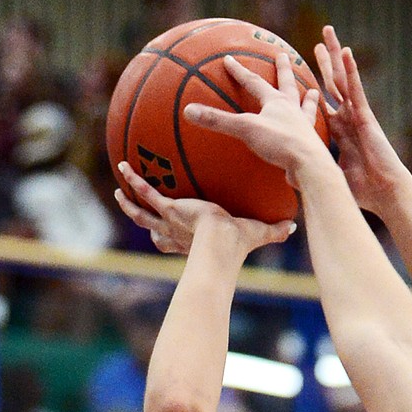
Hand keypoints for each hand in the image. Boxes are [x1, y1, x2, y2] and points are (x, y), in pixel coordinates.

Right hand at [115, 161, 295, 257]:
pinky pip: (147, 193)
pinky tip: (123, 166)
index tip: (165, 236)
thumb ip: (274, 230)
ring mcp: (171, 222)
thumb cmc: (238, 244)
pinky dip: (135, 181)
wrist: (222, 242)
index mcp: (195, 241)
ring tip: (118, 192)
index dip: (170, 241)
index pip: (178, 243)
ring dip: (129, 205)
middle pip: (156, 233)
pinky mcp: (170, 209)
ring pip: (142, 215)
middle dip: (145, 223)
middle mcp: (179, 234)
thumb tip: (293, 227)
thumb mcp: (256, 233)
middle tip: (134, 211)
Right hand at [184, 50, 325, 187]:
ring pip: (306, 109)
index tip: (228, 58)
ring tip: (313, 92)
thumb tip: (188, 111)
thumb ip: (218, 121)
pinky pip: (311, 134)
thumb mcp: (246, 129)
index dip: (239, 71)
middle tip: (284, 56)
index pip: (254, 82)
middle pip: (287, 85)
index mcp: (277, 102)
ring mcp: (304, 128)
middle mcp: (293, 111)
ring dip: (307, 100)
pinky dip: (311, 130)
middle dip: (283, 70)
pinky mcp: (310, 147)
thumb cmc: (280, 143)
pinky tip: (312, 132)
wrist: (309, 166)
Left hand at [313, 25, 403, 218]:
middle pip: (333, 85)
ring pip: (343, 79)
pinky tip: (346, 52)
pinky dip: (352, 70)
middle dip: (325, 64)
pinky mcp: (365, 116)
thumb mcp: (330, 178)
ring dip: (335, 55)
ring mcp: (357, 115)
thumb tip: (286, 175)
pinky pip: (356, 88)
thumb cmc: (362, 192)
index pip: (322, 105)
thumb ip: (310, 171)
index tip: (303, 78)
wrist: (385, 193)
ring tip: (328, 33)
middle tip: (315, 44)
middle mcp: (347, 119)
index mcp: (339, 133)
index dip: (313, 90)